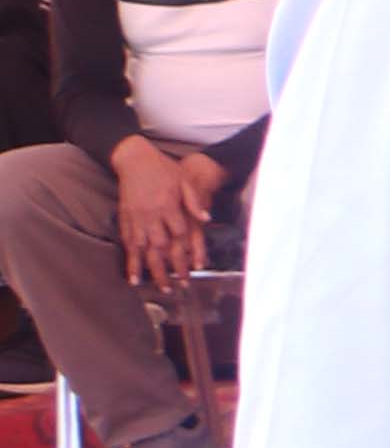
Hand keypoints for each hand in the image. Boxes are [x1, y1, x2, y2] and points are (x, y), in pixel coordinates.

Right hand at [109, 139, 206, 289]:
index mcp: (167, 205)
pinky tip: (133, 276)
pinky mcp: (124, 218)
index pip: (180, 233)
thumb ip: (194, 200)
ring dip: (150, 270)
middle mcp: (150, 214)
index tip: (196, 268)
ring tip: (160, 288)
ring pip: (142, 249)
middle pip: (161, 246)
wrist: (133, 158)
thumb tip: (206, 219)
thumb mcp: (184, 179)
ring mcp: (135, 217)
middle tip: (179, 287)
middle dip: (170, 268)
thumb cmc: (163, 169)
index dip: (188, 251)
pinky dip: (130, 260)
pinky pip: (126, 243)